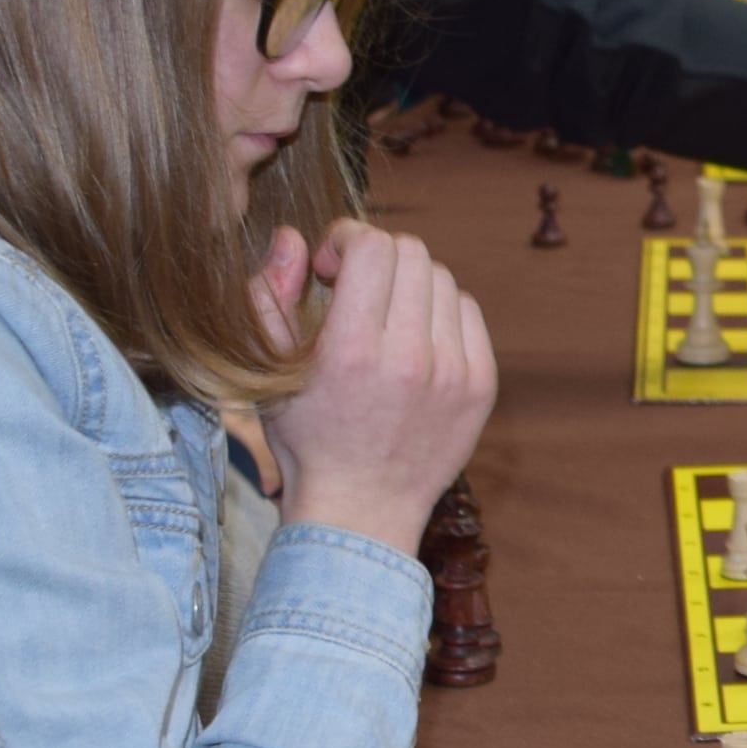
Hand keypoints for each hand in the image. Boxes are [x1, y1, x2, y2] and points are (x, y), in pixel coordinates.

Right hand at [265, 222, 499, 551]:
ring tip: (384, 315)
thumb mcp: (265, 373)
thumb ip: (269, 298)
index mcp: (352, 351)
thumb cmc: (306, 440)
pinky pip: (468, 312)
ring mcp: (454, 372)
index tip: (330, 266)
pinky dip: (439, 311)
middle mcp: (411, 358)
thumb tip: (292, 237)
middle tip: (354, 286)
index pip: (372, 247)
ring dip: (408, 284)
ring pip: (442, 279)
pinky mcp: (480, 385)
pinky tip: (414, 337)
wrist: (361, 509)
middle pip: (411, 253)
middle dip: (377, 256)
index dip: (346, 239)